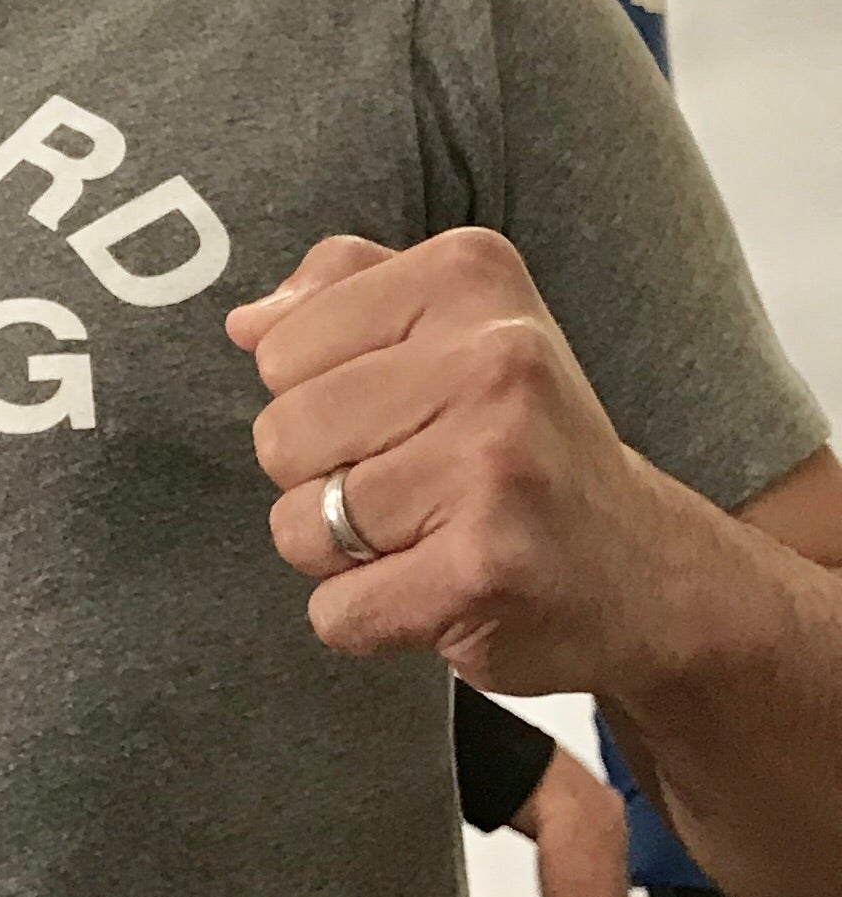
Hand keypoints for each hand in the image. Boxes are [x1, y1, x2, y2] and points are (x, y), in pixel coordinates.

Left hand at [226, 229, 688, 693]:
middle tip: (418, 486)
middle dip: (325, 479)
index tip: (404, 414)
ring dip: (345, 553)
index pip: (279, 349)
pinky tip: (438, 590)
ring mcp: (492, 466)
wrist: (650, 575)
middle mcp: (494, 359)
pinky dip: (369, 618)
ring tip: (430, 536)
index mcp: (471, 279)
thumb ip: (345, 294)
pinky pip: (336, 609)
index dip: (317, 398)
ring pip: (299, 526)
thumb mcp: (459, 327)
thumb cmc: (527, 446)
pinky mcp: (483, 570)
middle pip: (279, 436)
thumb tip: (246, 323)